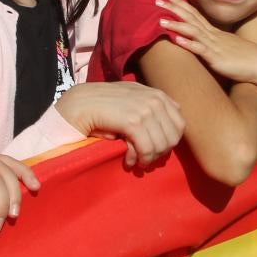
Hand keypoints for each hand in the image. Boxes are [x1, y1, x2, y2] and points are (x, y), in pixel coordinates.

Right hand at [55, 82, 184, 167]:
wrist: (77, 104)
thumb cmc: (101, 108)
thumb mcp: (129, 104)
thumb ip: (149, 111)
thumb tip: (168, 135)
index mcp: (156, 94)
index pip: (179, 123)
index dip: (169, 142)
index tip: (153, 151)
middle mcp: (154, 99)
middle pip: (173, 136)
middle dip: (160, 153)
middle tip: (144, 160)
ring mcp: (144, 108)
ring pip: (161, 145)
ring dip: (148, 158)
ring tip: (134, 162)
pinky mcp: (132, 120)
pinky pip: (147, 148)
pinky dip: (139, 159)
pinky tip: (128, 161)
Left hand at [154, 0, 256, 90]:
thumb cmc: (246, 58)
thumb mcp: (227, 47)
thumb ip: (215, 44)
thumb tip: (205, 43)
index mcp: (214, 33)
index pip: (195, 14)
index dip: (180, 4)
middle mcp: (212, 36)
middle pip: (190, 18)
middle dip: (174, 8)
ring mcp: (214, 46)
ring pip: (192, 31)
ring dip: (176, 24)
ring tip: (160, 20)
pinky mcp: (216, 58)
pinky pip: (200, 50)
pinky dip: (188, 43)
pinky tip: (176, 39)